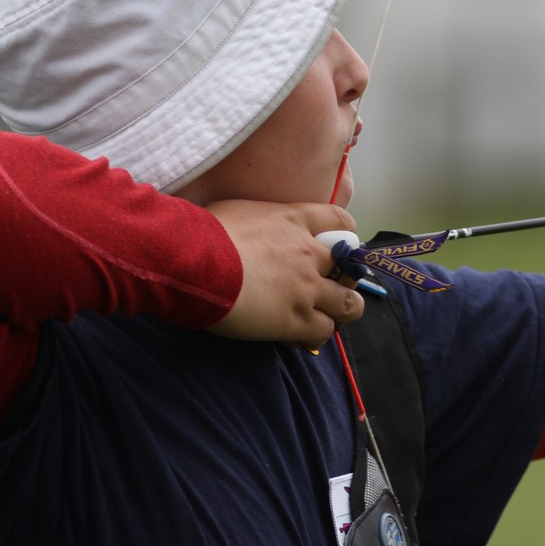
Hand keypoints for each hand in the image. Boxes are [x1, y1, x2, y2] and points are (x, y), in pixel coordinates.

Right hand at [204, 200, 364, 347]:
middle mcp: (308, 254)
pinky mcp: (293, 320)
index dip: (345, 235)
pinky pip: (322, 332)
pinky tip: (300, 336)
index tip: (337, 246)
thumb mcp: (236, 209)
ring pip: (348, 304)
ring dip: (341, 311)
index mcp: (294, 220)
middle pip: (350, 268)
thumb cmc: (204, 233)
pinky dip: (316, 335)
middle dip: (346, 279)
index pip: (339, 221)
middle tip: (330, 288)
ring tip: (325, 316)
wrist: (193, 263)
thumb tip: (243, 224)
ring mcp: (305, 289)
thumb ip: (255, 218)